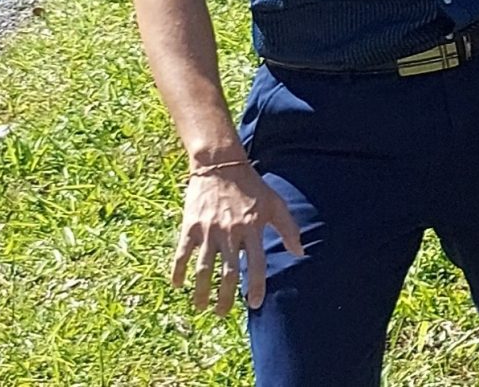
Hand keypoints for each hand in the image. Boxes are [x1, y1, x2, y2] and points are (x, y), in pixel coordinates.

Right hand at [172, 159, 303, 314]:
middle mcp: (231, 232)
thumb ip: (289, 228)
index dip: (257, 286)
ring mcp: (209, 230)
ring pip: (204, 268)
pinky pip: (183, 253)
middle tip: (223, 313)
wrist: (220, 164)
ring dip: (201, 290)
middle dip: (226, 296)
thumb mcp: (275, 203)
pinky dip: (179, 270)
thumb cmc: (252, 186)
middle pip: (228, 272)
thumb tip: (300, 252)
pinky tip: (178, 285)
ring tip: (201, 307)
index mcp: (253, 228)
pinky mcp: (190, 226)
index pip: (257, 264)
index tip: (255, 304)